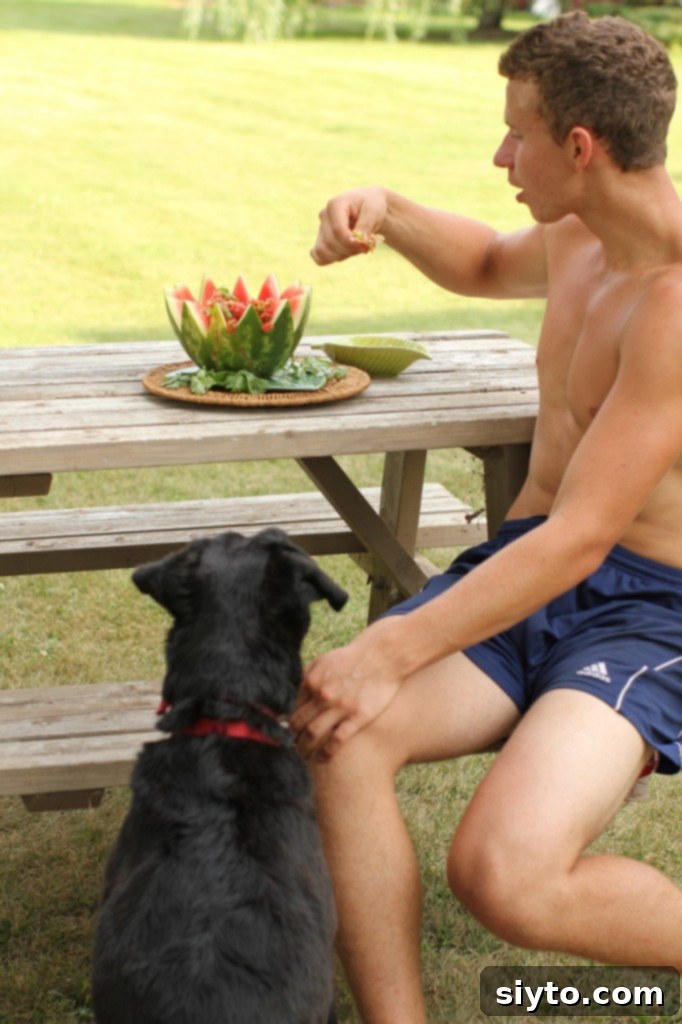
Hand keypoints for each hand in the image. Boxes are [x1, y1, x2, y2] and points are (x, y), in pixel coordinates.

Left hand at [290, 619, 406, 759]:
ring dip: (304, 748)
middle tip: (293, 746)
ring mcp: (340, 707)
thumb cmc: (352, 658)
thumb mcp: (324, 661)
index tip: (291, 731)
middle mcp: (323, 695)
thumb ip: (308, 676)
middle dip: (293, 737)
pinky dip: (327, 751)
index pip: (295, 707)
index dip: (291, 721)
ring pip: (313, 734)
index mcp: (312, 681)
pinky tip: (323, 758)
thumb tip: (296, 693)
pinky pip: (337, 740)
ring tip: (303, 755)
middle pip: (299, 723)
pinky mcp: (358, 716)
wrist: (381, 656)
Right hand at [310, 187, 387, 265]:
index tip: (365, 246)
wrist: (368, 208)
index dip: (351, 243)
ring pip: (323, 251)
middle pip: (330, 242)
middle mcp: (324, 216)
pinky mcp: (321, 239)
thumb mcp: (374, 212)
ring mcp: (321, 228)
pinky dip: (331, 259)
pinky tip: (346, 253)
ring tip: (357, 248)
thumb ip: (366, 226)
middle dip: (349, 250)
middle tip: (365, 247)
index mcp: (335, 205)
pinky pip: (318, 256)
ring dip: (342, 255)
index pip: (337, 230)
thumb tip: (358, 241)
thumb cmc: (372, 207)